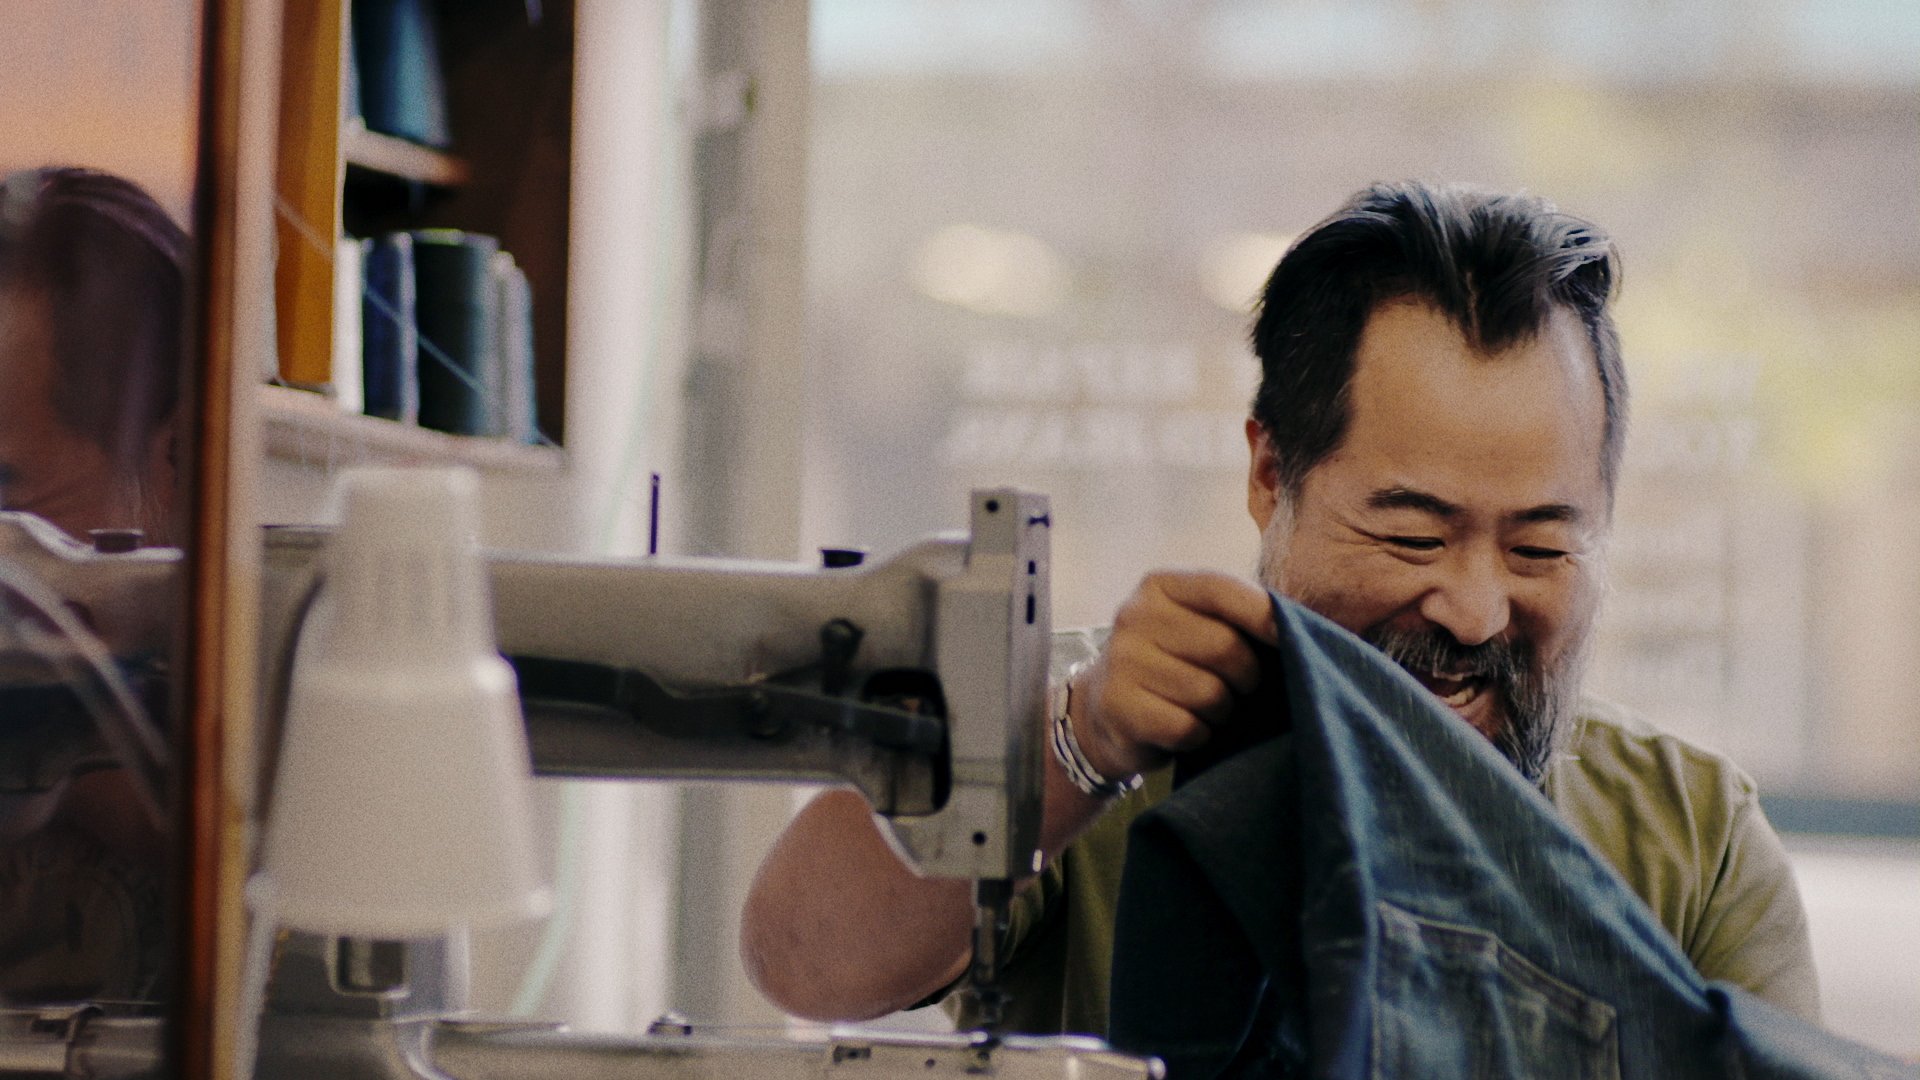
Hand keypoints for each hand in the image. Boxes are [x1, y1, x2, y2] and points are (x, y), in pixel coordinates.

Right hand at [1070, 570, 1278, 779]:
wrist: (1104, 710)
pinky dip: (1198, 736)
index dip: (1264, 615)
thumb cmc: (1170, 663)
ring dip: (1222, 711)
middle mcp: (1134, 616)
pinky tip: (1186, 729)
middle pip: (1224, 647)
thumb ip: (1236, 617)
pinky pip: (1187, 727)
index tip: (1289, 640)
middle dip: (1246, 677)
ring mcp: (1122, 661)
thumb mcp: (1194, 625)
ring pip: (1209, 693)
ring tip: (1207, 709)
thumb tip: (1300, 627)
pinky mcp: (1118, 706)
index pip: (1222, 589)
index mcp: (1160, 586)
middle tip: (1239, 687)